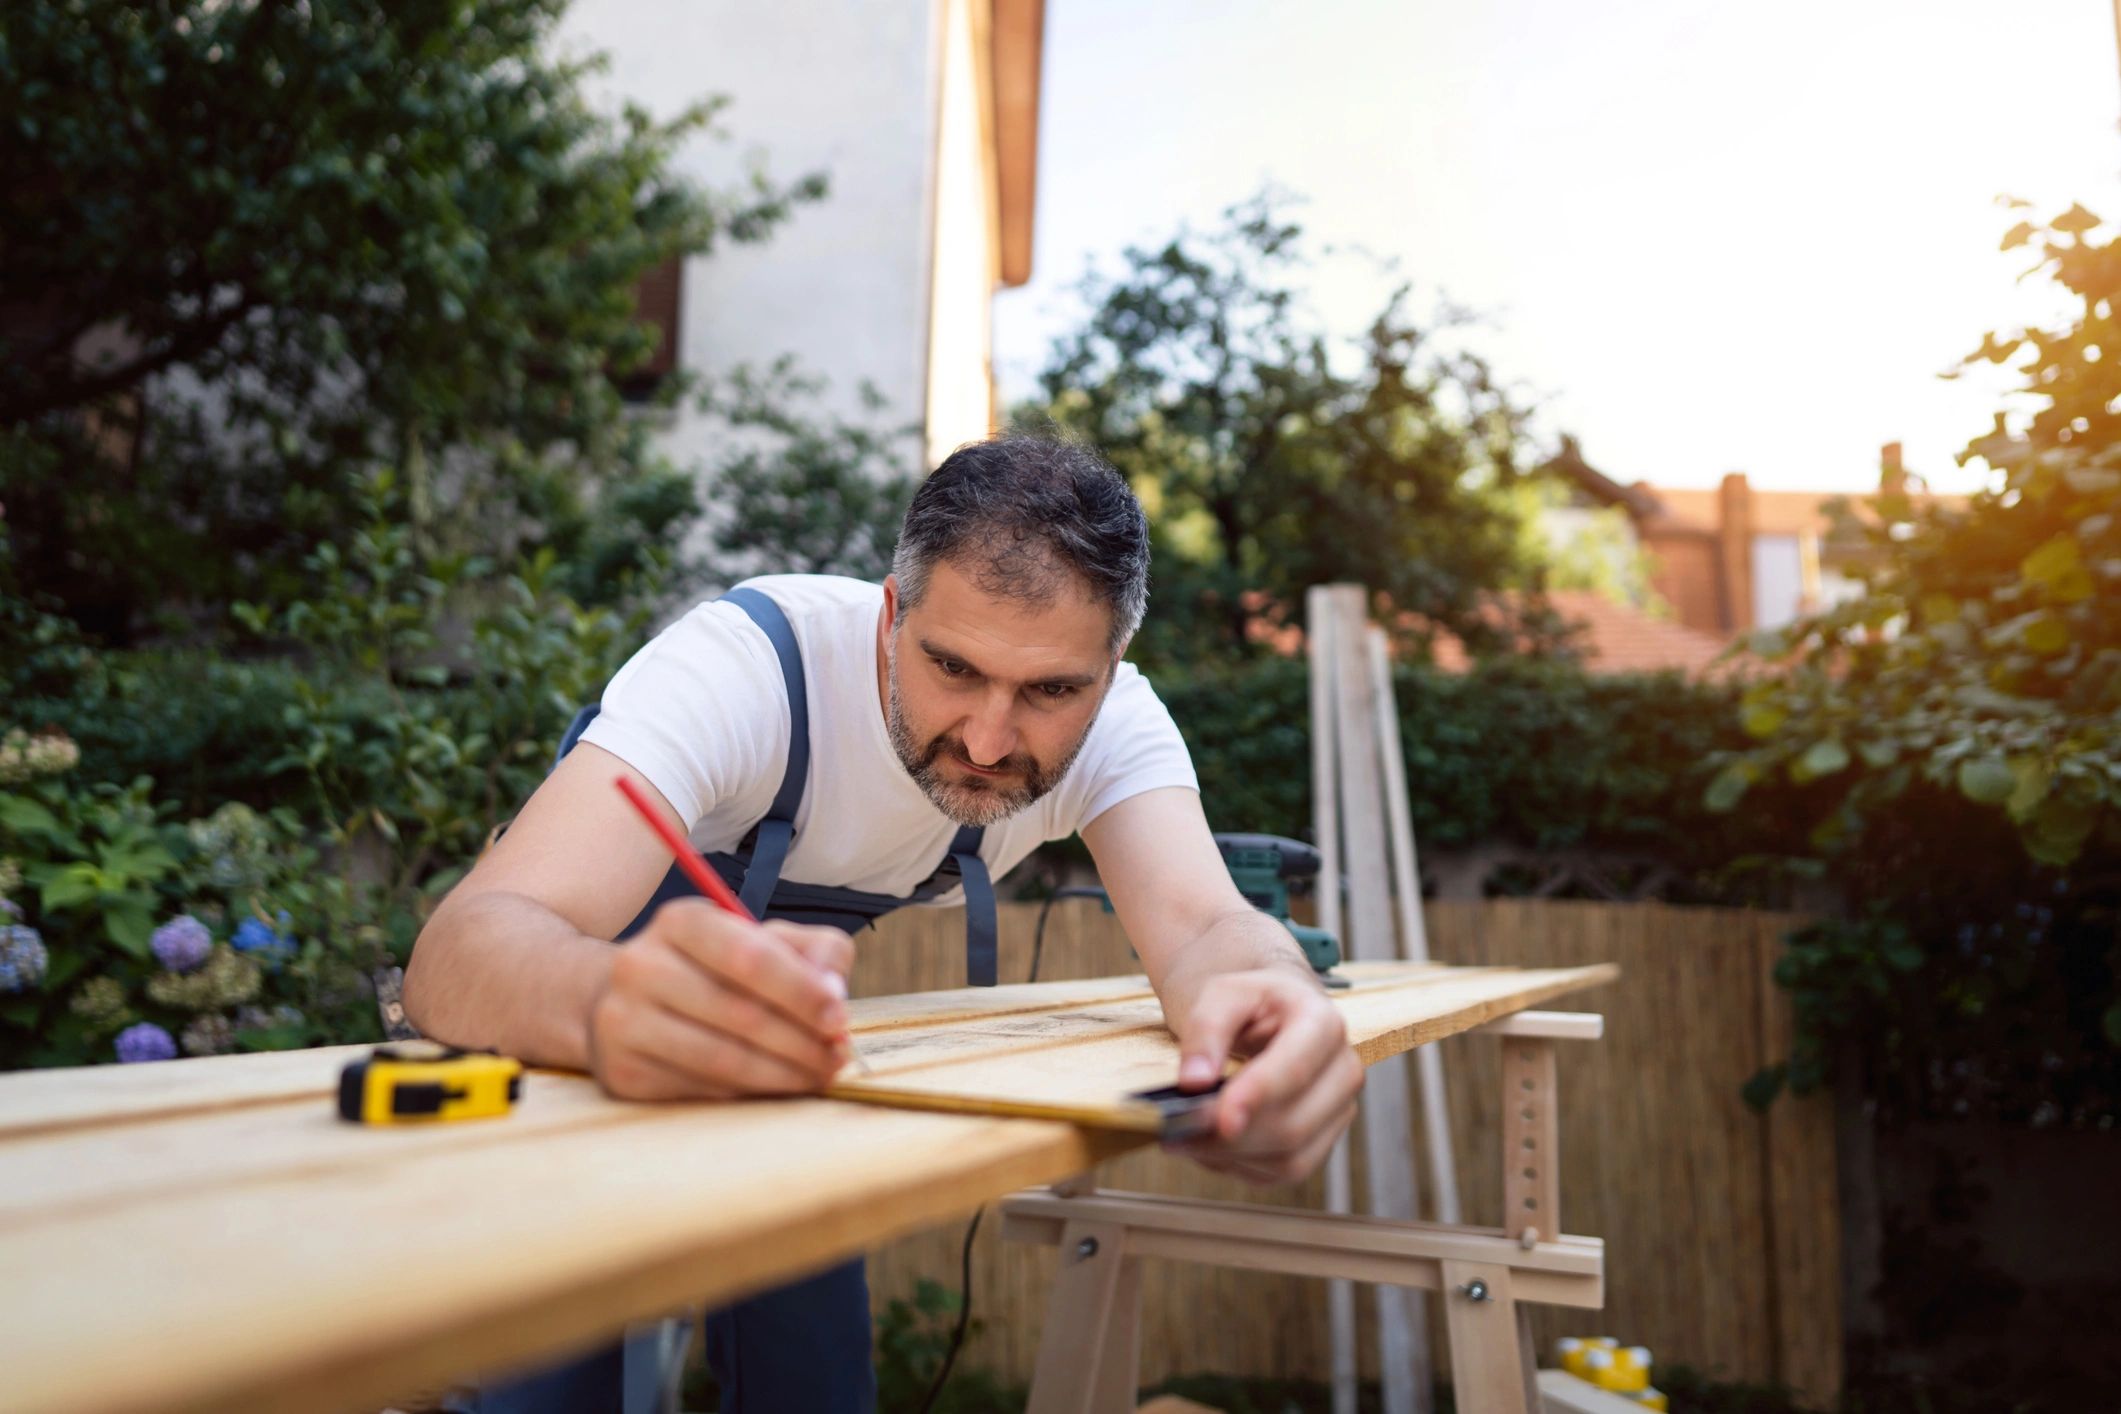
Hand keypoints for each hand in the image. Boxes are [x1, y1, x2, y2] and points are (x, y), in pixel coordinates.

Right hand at [586, 897, 855, 1100]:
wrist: (624, 999)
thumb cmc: (714, 968)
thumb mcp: (762, 940)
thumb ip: (814, 951)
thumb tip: (833, 993)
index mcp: (681, 921)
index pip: (750, 957)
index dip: (802, 992)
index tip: (839, 1019)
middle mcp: (641, 965)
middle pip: (739, 1014)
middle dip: (802, 1042)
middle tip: (837, 1058)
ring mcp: (623, 1020)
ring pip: (721, 1059)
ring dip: (782, 1075)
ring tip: (817, 1076)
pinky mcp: (622, 1071)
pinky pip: (700, 1088)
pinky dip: (747, 1092)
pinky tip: (774, 1086)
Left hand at [1165, 968, 1362, 1185]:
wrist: (1271, 1014)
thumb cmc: (1249, 1003)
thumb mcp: (1220, 995)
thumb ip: (1205, 1030)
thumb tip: (1194, 1082)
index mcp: (1323, 1023)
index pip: (1295, 1069)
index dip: (1257, 1096)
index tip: (1220, 1118)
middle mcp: (1342, 1070)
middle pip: (1292, 1126)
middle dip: (1231, 1137)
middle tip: (1177, 1132)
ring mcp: (1337, 1111)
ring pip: (1288, 1159)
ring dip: (1231, 1157)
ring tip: (1186, 1139)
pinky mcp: (1322, 1141)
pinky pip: (1282, 1172)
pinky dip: (1240, 1166)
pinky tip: (1211, 1145)